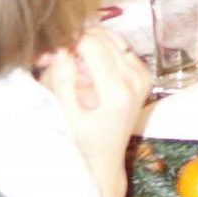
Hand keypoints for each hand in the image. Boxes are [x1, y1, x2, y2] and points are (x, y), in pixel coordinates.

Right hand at [39, 25, 151, 196]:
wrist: (106, 158)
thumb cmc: (83, 142)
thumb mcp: (67, 115)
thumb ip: (63, 81)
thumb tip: (62, 49)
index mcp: (117, 90)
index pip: (92, 43)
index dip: (69, 42)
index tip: (53, 54)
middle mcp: (136, 78)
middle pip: (104, 37)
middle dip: (79, 41)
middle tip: (58, 57)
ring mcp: (143, 75)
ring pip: (114, 38)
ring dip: (91, 44)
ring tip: (72, 62)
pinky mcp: (144, 75)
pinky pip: (122, 48)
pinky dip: (104, 50)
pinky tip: (89, 67)